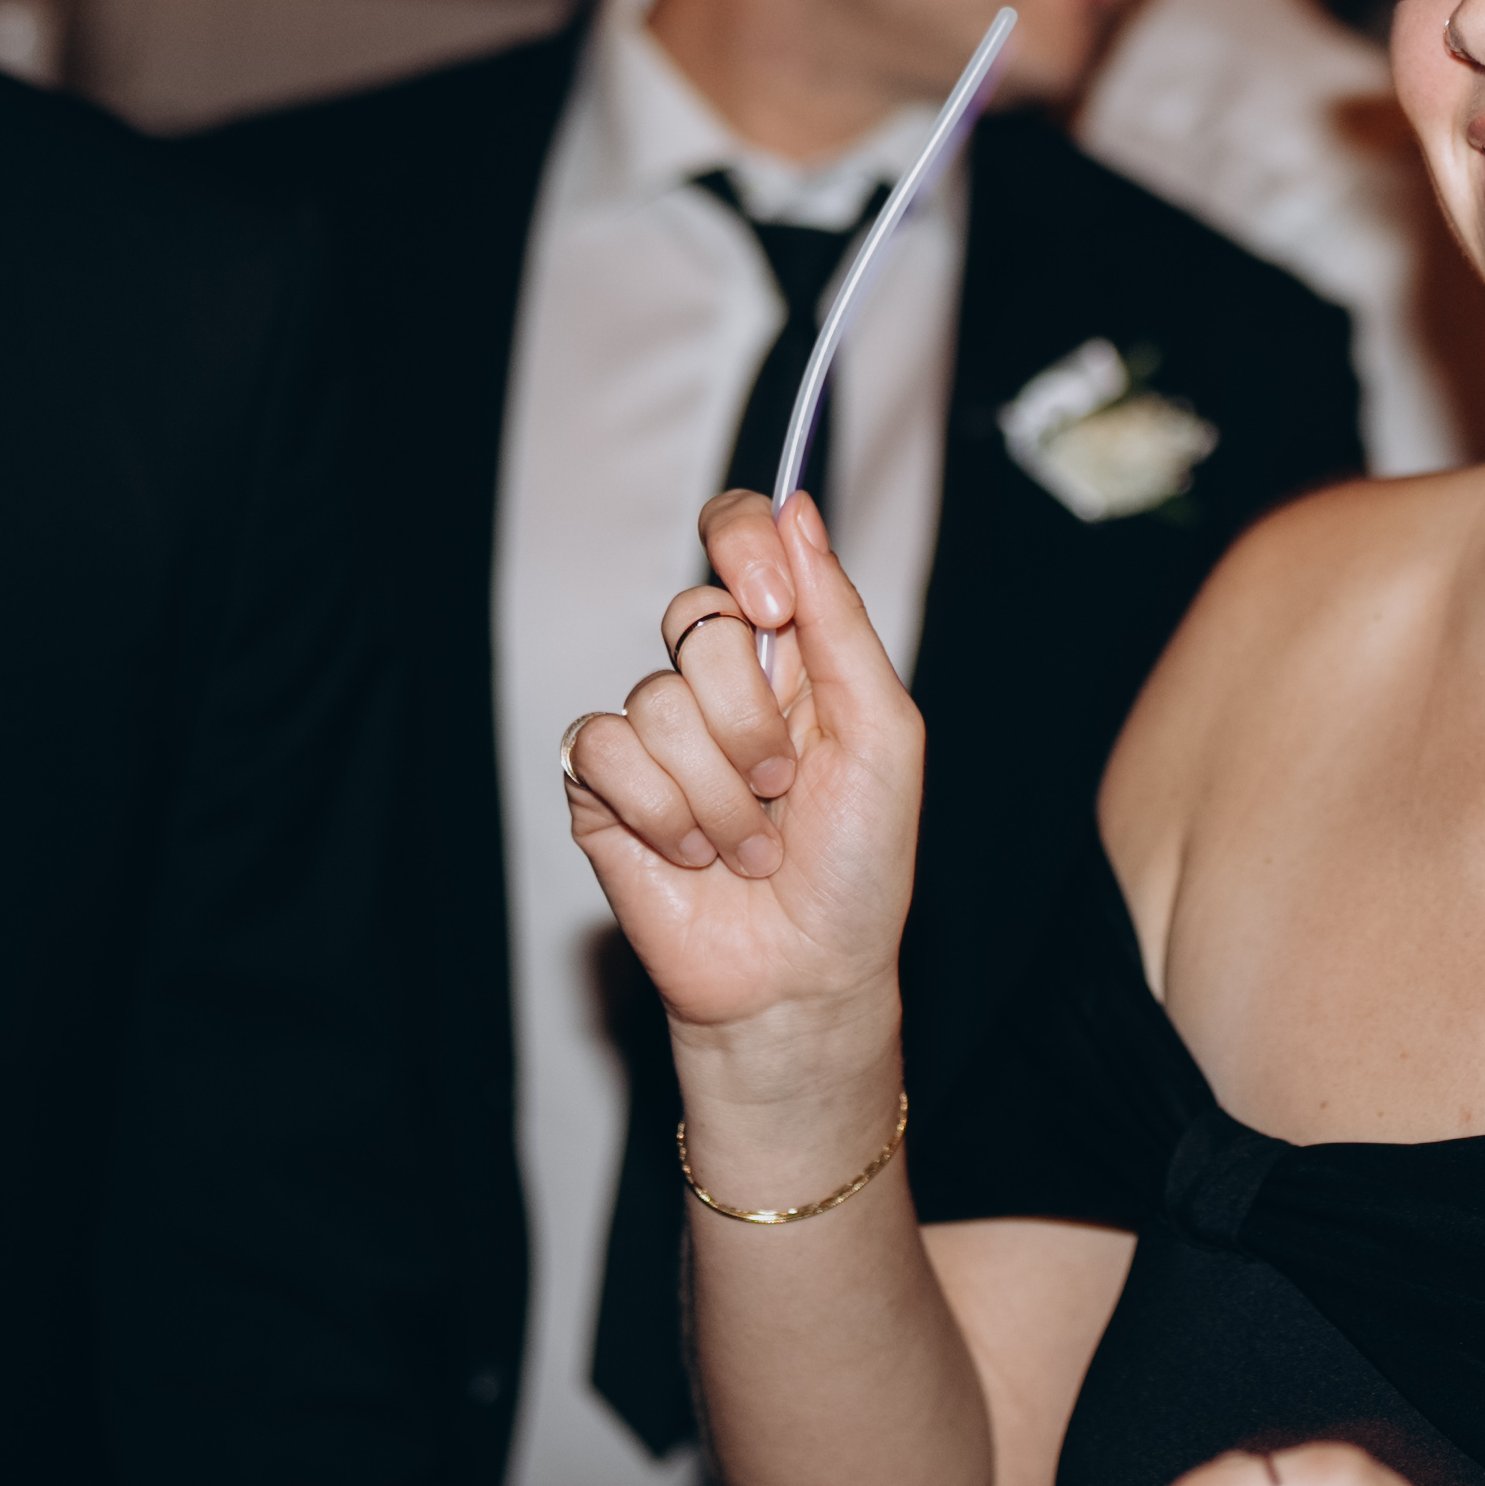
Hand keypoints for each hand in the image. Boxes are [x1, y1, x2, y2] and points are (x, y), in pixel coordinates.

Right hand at [563, 491, 927, 1062]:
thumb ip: (839, 619)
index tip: (774, 605)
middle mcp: (717, 680)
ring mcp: (655, 733)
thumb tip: (797, 509)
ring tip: (750, 844)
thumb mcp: (883, 733)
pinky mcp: (601, 785)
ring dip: (720, 792)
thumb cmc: (858, 866)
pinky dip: (663, 812)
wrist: (803, 976)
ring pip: (659, 699)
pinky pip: (606, 747)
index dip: (745, 545)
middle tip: (784, 784)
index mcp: (790, 652)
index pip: (742, 539)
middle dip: (754, 718)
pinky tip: (692, 854)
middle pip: (698, 617)